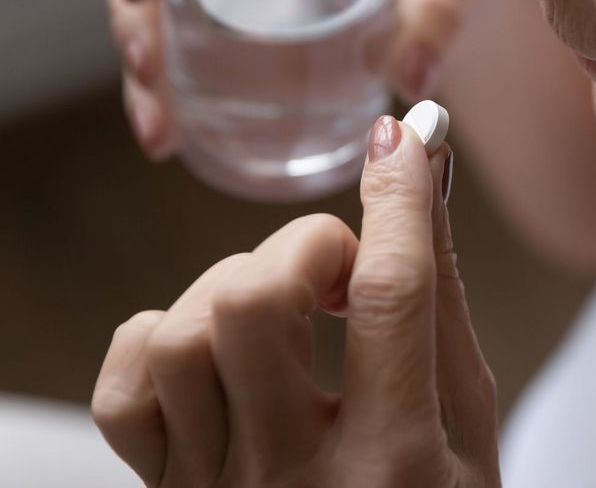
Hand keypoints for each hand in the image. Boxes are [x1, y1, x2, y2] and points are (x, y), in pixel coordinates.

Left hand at [91, 119, 500, 486]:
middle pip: (254, 302)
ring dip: (236, 290)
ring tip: (285, 318)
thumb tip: (422, 189)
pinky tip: (217, 355)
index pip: (389, 296)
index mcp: (395, 463)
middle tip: (338, 275)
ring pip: (183, 334)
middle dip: (305, 249)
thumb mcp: (470, 431)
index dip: (396, 199)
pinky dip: (163, 341)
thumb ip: (442, 310)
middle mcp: (297, 478)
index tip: (400, 141)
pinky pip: (126, 388)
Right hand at [103, 0, 518, 160]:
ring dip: (147, 68)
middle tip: (150, 77)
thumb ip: (438, 14)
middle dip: (136, 16)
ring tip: (160, 130)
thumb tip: (412, 75)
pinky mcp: (254, 25)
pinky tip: (175, 138)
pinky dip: (175, 92)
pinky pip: (192, 48)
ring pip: (163, 7)